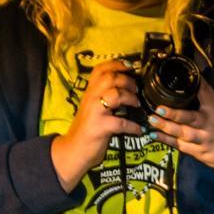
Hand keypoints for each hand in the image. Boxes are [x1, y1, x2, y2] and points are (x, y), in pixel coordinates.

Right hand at [50, 59, 142, 191]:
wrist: (74, 149)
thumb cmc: (89, 128)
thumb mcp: (95, 108)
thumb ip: (105, 96)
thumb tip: (128, 88)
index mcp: (90, 91)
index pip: (100, 70)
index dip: (116, 65)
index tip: (130, 67)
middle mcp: (91, 98)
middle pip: (110, 78)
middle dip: (128, 81)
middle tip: (136, 90)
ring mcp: (95, 112)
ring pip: (115, 95)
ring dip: (131, 98)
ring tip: (137, 106)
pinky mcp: (100, 127)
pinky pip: (121, 122)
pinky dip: (134, 126)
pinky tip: (139, 130)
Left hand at [148, 83, 213, 169]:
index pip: (205, 94)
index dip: (196, 84)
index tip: (184, 74)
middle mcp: (208, 126)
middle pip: (190, 119)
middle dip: (174, 114)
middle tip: (159, 108)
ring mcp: (203, 140)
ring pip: (183, 134)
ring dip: (166, 127)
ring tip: (152, 121)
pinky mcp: (199, 152)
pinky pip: (180, 146)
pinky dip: (167, 140)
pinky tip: (154, 135)